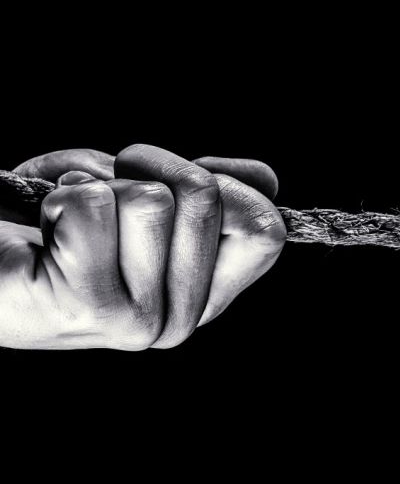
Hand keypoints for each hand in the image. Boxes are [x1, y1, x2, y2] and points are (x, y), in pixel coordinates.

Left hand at [0, 144, 284, 348]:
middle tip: (109, 187)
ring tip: (69, 218)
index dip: (227, 182)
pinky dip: (60, 196)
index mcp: (203, 296)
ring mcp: (141, 322)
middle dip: (149, 167)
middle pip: (206, 197)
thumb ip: (212, 185)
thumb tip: (265, 179)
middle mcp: (181, 319)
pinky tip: (46, 232)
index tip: (174, 176)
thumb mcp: (147, 193)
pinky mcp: (90, 307)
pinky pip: (94, 207)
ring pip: (150, 200)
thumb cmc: (56, 224)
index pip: (265, 231)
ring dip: (100, 186)